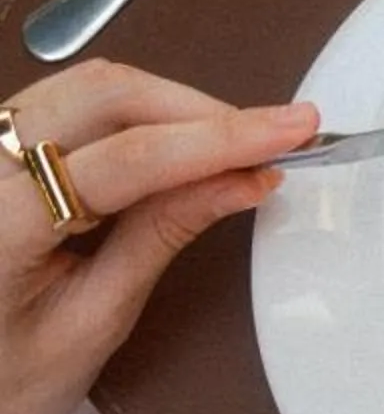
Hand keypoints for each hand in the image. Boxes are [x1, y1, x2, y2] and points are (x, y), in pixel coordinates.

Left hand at [0, 61, 317, 413]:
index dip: (218, 138)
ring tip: (234, 142)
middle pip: (103, 92)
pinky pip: (64, 109)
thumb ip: (161, 238)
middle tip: (274, 134)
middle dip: (197, 107)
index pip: (127, 157)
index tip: (290, 131)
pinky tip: (177, 145)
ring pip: (83, 88)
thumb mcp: (90, 325)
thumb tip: (242, 180)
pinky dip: (131, 116)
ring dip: (167, 105)